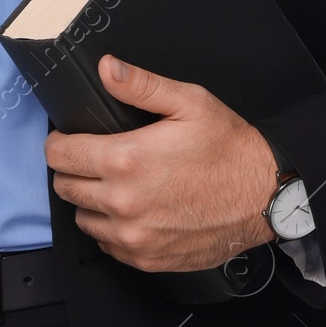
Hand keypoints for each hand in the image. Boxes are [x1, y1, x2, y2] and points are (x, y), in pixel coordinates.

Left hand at [44, 53, 277, 271]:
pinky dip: (110, 228)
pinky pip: (108, 245)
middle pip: (65, 188)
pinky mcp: (148, 259)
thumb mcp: (189, 102)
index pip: (60, 156)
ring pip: (84, 219)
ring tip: (113, 183)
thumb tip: (106, 68)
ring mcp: (134, 237)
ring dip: (90, 200)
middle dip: (72, 169)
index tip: (68, 137)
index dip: (59, 142)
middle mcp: (123, 204)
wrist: (266, 197)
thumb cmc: (229, 148)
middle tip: (92, 157)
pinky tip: (131, 210)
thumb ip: (141, 85)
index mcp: (126, 161)